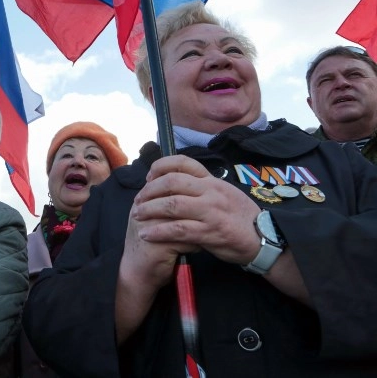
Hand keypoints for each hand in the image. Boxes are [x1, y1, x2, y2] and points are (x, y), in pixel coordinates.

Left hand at [132, 155, 260, 264]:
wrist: (263, 238)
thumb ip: (202, 187)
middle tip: (138, 200)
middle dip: (149, 191)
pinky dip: (158, 232)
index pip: (183, 163)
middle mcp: (211, 192)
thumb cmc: (239, 216)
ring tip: (137, 215)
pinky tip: (146, 234)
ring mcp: (210, 211)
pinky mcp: (209, 232)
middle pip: (172, 183)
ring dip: (149, 210)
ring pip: (172, 205)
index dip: (161, 166)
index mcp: (212, 181)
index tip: (149, 176)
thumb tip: (174, 183)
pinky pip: (178, 230)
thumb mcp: (224, 193)